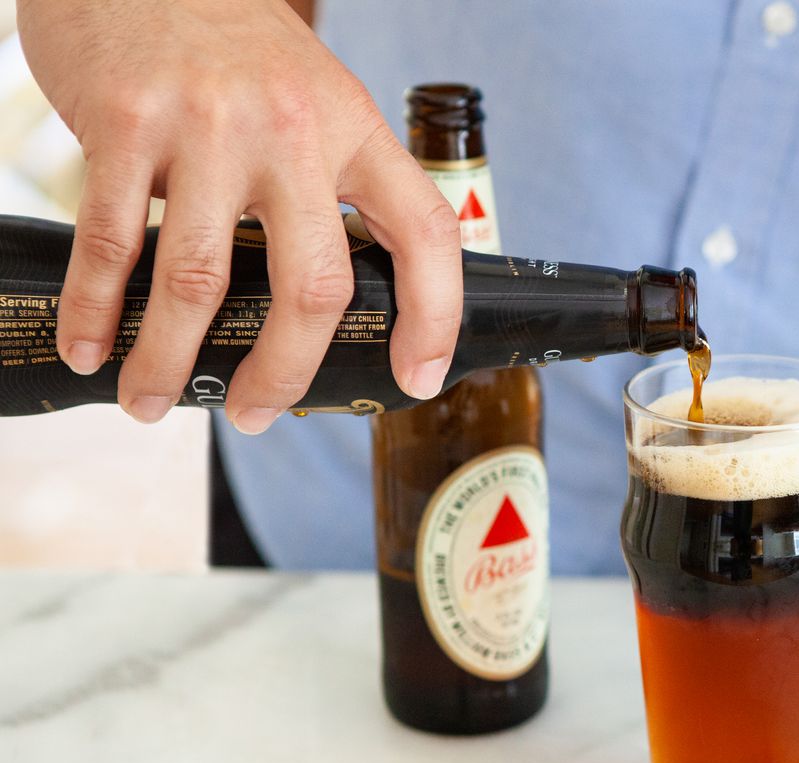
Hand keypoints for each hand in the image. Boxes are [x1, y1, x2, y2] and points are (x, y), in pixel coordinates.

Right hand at [17, 0, 462, 431]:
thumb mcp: (312, 95)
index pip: (425, 232)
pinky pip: (114, 242)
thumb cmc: (230, 40)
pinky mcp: (126, 125)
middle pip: (313, 287)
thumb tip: (330, 291)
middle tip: (255, 415)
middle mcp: (292, 131)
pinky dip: (98, 309)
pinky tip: (94, 348)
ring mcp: (208, 129)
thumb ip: (330, 179)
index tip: (419, 376)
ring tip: (152, 402)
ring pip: (202, 281)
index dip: (434, 315)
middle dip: (284, 372)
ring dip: (171, 359)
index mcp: (353, 128)